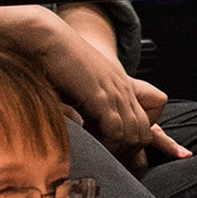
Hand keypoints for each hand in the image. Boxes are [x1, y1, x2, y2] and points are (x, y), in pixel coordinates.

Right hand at [36, 26, 187, 171]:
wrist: (45, 38)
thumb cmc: (54, 64)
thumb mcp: (78, 88)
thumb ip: (84, 108)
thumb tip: (80, 126)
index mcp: (120, 88)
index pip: (150, 119)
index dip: (147, 141)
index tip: (137, 157)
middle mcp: (123, 91)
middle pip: (145, 132)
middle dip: (131, 151)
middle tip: (111, 159)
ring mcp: (115, 93)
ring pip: (133, 134)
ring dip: (118, 148)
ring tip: (99, 151)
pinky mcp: (102, 96)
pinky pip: (116, 130)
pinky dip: (108, 141)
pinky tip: (92, 141)